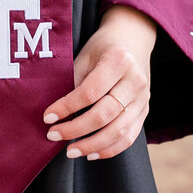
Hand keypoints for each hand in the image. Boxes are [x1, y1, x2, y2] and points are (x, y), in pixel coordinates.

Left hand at [42, 4, 154, 160]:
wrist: (132, 39)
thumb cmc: (102, 47)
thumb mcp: (85, 55)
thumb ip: (74, 82)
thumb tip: (56, 114)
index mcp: (118, 61)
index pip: (90, 92)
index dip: (67, 107)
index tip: (47, 117)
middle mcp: (135, 81)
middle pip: (104, 114)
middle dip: (76, 130)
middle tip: (54, 135)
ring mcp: (143, 98)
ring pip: (118, 131)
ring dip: (92, 145)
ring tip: (70, 151)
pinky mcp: (145, 112)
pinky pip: (129, 137)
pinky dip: (110, 149)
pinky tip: (91, 153)